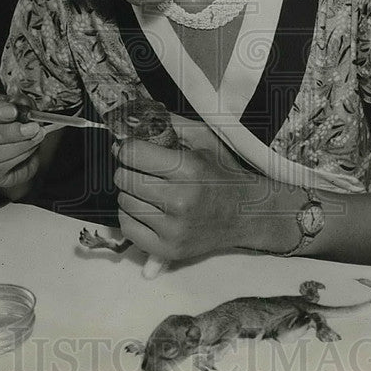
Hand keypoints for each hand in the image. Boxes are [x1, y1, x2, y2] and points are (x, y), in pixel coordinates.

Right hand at [0, 88, 45, 189]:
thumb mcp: (14, 102)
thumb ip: (19, 102)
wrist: (19, 141)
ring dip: (14, 146)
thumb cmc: (10, 118)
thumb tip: (24, 107)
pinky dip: (18, 156)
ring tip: (35, 136)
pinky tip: (31, 147)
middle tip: (30, 127)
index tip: (13, 111)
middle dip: (5, 132)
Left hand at [113, 114, 263, 260]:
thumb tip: (135, 120)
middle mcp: (180, 201)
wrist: (246, 214)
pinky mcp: (167, 249)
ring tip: (149, 191)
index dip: (127, 148)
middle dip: (128, 170)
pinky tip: (147, 209)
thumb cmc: (223, 174)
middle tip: (142, 170)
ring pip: (123, 203)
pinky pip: (127, 227)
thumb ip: (171, 124)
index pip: (133, 154)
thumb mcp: (205, 139)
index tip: (132, 149)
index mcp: (189, 169)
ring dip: (130, 194)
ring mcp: (174, 229)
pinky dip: (131, 216)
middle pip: (124, 179)